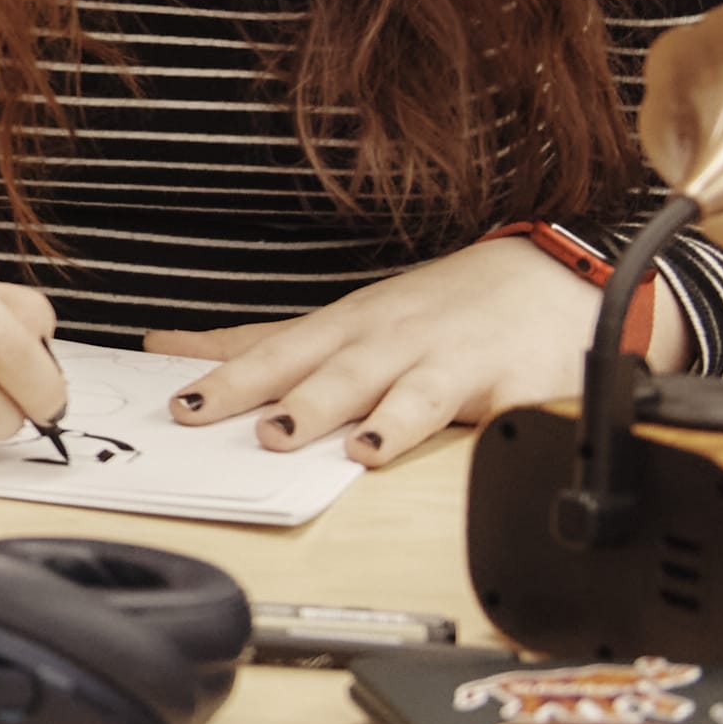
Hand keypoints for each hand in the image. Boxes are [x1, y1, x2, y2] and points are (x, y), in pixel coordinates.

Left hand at [145, 236, 673, 468]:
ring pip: (406, 390)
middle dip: (291, 398)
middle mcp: (394, 341)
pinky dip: (469, 427)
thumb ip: (259, 343)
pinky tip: (450, 448)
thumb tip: (168, 349)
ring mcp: (452, 360)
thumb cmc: (436, 307)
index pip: (277, 353)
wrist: (553, 275)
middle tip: (249, 428)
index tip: (181, 406)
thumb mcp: (341, 319)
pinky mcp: (513, 383)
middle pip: (335, 370)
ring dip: (371, 417)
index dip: (229, 379)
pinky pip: (492, 409)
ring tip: (339, 446)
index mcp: (348, 327)